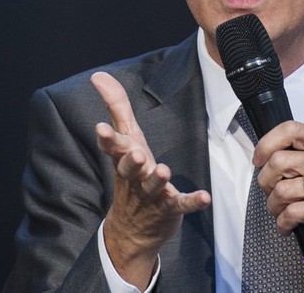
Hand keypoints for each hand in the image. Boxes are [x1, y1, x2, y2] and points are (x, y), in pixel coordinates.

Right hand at [91, 71, 210, 288]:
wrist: (133, 229)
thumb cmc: (132, 173)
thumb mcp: (126, 139)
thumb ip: (117, 108)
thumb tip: (98, 75)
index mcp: (124, 160)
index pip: (113, 148)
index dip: (108, 139)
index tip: (100, 127)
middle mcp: (135, 177)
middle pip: (130, 169)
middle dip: (131, 161)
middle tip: (136, 153)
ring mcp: (152, 195)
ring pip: (153, 187)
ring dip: (157, 180)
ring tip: (163, 170)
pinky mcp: (170, 209)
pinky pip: (181, 205)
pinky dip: (192, 201)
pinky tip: (205, 197)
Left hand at [253, 121, 303, 258]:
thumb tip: (269, 157)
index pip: (290, 129)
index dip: (267, 143)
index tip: (259, 159)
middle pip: (278, 161)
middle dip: (265, 181)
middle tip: (271, 191)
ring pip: (281, 189)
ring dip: (273, 206)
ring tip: (281, 211)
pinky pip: (292, 212)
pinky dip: (283, 222)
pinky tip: (288, 224)